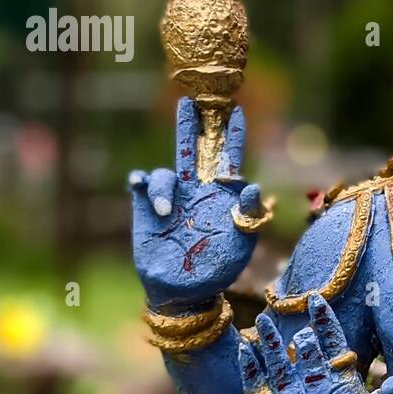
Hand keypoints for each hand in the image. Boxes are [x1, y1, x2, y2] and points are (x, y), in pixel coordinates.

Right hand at [130, 97, 264, 308]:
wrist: (188, 291)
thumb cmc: (219, 265)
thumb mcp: (243, 240)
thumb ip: (250, 212)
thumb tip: (253, 184)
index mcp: (221, 194)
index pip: (227, 157)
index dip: (232, 135)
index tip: (237, 111)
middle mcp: (195, 190)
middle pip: (193, 150)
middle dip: (191, 126)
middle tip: (191, 102)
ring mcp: (171, 199)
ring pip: (166, 172)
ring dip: (165, 185)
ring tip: (167, 212)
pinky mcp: (147, 210)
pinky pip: (141, 186)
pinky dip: (141, 182)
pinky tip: (139, 183)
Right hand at [239, 296, 392, 393]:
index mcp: (340, 376)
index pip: (331, 340)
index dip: (324, 320)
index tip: (317, 299)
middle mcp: (313, 379)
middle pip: (304, 347)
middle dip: (302, 335)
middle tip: (300, 328)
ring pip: (278, 360)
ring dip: (270, 341)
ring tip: (263, 320)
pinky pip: (257, 384)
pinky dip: (250, 367)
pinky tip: (245, 349)